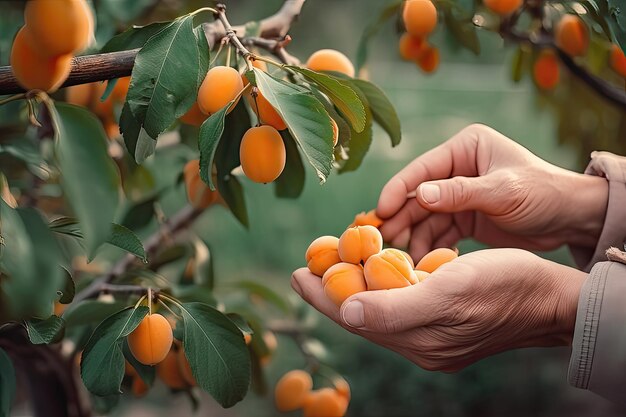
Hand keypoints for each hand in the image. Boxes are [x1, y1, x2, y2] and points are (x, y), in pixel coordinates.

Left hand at [291, 249, 585, 371]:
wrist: (552, 298)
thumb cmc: (505, 287)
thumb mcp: (450, 291)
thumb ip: (396, 308)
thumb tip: (345, 313)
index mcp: (418, 339)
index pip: (356, 318)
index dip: (323, 296)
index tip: (297, 274)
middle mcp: (421, 342)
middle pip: (364, 315)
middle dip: (334, 291)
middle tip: (309, 267)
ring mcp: (434, 335)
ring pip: (382, 309)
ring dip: (357, 286)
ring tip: (336, 264)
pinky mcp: (446, 323)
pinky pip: (402, 305)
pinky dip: (384, 286)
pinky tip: (378, 269)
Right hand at [377, 124, 607, 260]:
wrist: (572, 219)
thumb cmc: (543, 194)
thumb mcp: (504, 191)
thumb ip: (461, 193)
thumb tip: (419, 195)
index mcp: (464, 149)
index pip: (422, 169)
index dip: (398, 190)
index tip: (380, 213)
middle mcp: (456, 169)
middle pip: (417, 196)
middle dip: (400, 219)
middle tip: (381, 243)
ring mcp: (458, 196)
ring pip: (424, 217)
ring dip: (411, 236)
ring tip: (398, 259)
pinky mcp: (463, 219)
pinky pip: (438, 232)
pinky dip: (428, 246)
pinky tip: (419, 262)